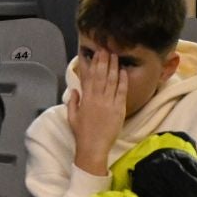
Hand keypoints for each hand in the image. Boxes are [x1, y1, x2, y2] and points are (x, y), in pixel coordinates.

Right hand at [68, 48, 127, 175]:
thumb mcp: (72, 117)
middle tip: (107, 49)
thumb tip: (75, 90)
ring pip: (112, 80)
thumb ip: (73, 102)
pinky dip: (123, 81)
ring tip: (115, 56)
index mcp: (86, 99)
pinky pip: (122, 92)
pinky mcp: (118, 109)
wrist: (93, 147)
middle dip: (104, 61)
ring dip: (114, 67)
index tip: (96, 53)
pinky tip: (124, 71)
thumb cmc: (81, 133)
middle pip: (101, 75)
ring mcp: (109, 103)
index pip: (90, 76)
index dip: (93, 64)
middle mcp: (97, 98)